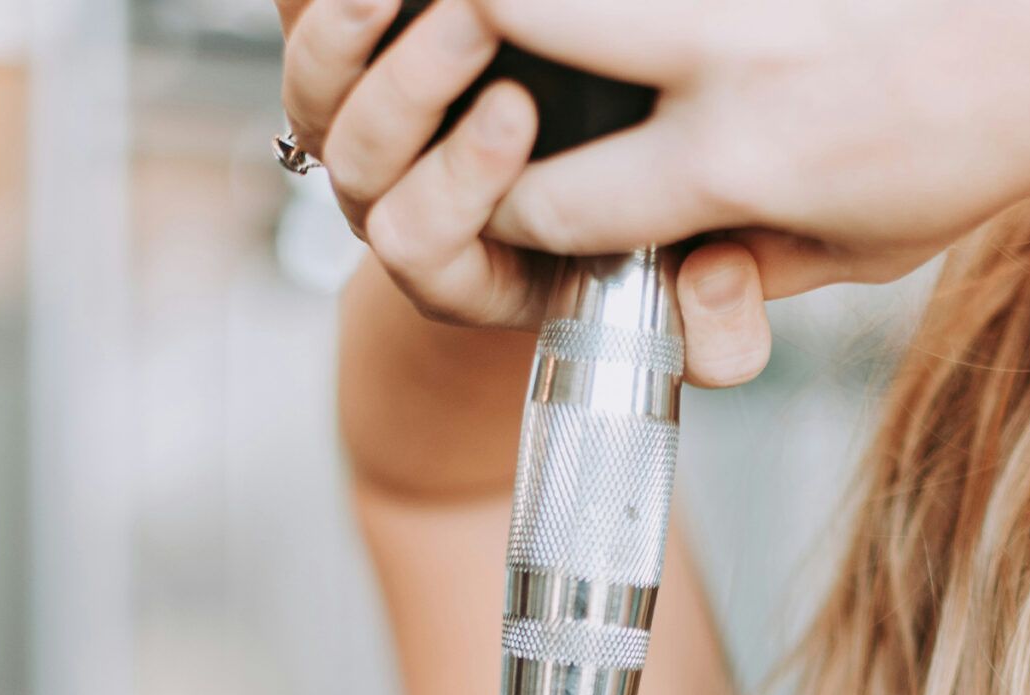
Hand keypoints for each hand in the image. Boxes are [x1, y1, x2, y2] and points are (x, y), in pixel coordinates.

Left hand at [275, 0, 775, 384]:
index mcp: (464, 273)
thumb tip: (721, 281)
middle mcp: (397, 206)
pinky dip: (333, 9)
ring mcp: (362, 134)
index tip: (518, 116)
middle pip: (360, 163)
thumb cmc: (633, 234)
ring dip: (363, 38)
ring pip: (321, 96)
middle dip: (412, 92)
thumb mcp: (679, 291)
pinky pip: (308, 35)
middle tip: (474, 29)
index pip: (425, 244)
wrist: (593, 136)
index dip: (460, 184)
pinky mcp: (344, 66)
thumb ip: (715, 328)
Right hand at [467, 0, 1029, 300]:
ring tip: (511, 31)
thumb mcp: (862, 248)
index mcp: (737, 159)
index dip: (501, 213)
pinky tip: (639, 29)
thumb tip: (663, 284)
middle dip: (454, 36)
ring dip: (524, 3)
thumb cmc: (971, 151)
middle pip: (509, 9)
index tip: (502, 205)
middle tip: (461, 54)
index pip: (552, 197)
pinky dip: (635, 3)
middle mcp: (726, 55)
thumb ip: (750, 266)